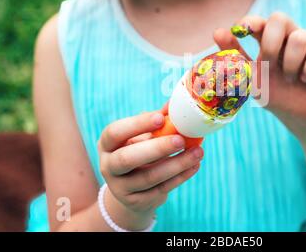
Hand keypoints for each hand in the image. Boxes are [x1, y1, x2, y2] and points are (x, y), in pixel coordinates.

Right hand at [98, 106, 203, 229]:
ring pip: (149, 177)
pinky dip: (181, 176)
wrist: (132, 189)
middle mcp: (108, 166)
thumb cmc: (140, 151)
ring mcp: (121, 187)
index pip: (115, 132)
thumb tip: (174, 104)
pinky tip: (195, 165)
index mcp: (107, 144)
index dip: (137, 124)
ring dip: (176, 164)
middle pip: (127, 159)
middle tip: (181, 140)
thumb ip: (156, 121)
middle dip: (157, 148)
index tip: (161, 117)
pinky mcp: (137, 202)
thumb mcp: (142, 136)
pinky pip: (162, 189)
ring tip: (198, 152)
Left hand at [214, 12, 305, 135]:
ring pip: (300, 37)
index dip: (251, 22)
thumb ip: (235, 55)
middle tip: (268, 64)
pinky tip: (305, 80)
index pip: (260, 21)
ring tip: (289, 80)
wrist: (297, 116)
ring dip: (290, 64)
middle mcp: (290, 37)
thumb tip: (217, 31)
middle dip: (270, 42)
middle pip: (280, 18)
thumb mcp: (250, 77)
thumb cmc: (273, 93)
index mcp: (270, 40)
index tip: (242, 31)